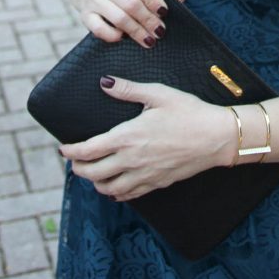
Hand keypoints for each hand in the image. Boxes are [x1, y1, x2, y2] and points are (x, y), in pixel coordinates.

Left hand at [59, 75, 233, 199]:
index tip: (63, 148)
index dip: (71, 151)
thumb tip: (104, 83)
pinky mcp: (157, 183)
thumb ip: (127, 90)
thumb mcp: (158, 94)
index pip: (89, 150)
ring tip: (92, 173)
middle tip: (74, 161)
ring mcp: (144, 175)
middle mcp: (131, 160)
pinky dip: (116, 193)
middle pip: (93, 174)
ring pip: (108, 189)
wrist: (216, 137)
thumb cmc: (189, 112)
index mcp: (128, 137)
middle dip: (78, 168)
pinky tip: (115, 186)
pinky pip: (128, 195)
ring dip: (95, 183)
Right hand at [79, 0, 185, 47]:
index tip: (164, 12)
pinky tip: (124, 38)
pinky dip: (114, 35)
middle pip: (130, 3)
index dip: (153, 0)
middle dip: (148, 20)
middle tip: (160, 31)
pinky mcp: (84, 15)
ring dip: (136, 31)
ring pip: (118, 18)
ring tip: (149, 40)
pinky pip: (100, 29)